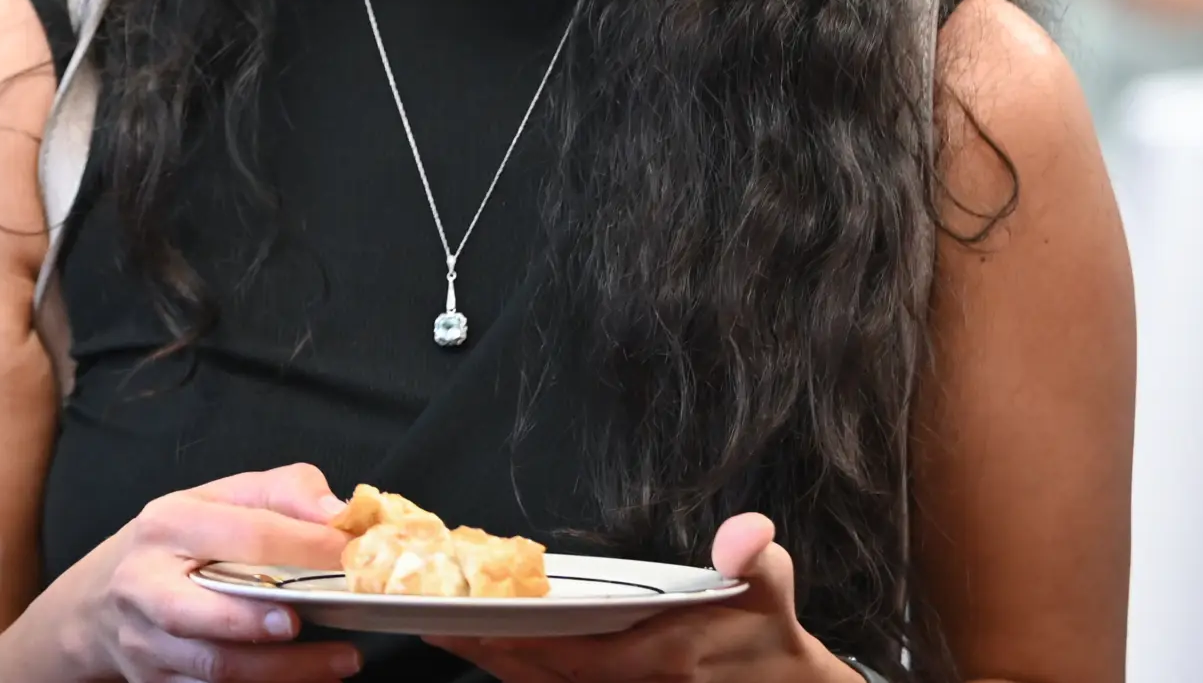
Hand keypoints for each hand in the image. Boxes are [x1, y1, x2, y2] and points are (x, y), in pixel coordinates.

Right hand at [3, 464, 362, 682]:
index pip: (243, 533)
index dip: (303, 544)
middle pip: (196, 613)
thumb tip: (340, 514)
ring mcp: (146, 642)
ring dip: (279, 669)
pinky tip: (310, 680)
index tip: (352, 555)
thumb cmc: (182, 541)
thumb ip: (284, 492)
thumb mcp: (221, 498)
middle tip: (303, 622)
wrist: (102, 598)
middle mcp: (146, 584)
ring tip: (342, 659)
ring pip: (210, 666)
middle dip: (250, 622)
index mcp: (168, 524)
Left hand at [433, 514, 853, 682]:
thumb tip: (745, 534)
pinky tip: (494, 656)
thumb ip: (755, 559)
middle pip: (542, 677)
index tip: (471, 625)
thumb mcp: (769, 588)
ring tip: (447, 636)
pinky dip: (525, 675)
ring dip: (498, 666)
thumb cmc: (767, 632)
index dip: (519, 643)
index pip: (572, 656)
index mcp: (659, 660)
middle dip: (488, 654)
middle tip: (433, 625)